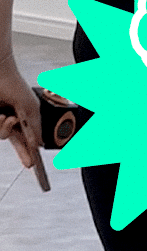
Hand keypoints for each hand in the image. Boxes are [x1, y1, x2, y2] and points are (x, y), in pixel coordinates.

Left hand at [0, 55, 43, 170]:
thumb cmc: (15, 86)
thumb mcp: (30, 108)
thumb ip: (35, 128)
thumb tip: (38, 144)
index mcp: (26, 116)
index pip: (30, 136)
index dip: (32, 149)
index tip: (36, 163)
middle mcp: (13, 119)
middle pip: (18, 141)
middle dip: (23, 152)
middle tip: (30, 164)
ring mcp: (0, 120)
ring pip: (4, 136)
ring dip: (7, 128)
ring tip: (7, 116)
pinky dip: (0, 125)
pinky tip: (1, 115)